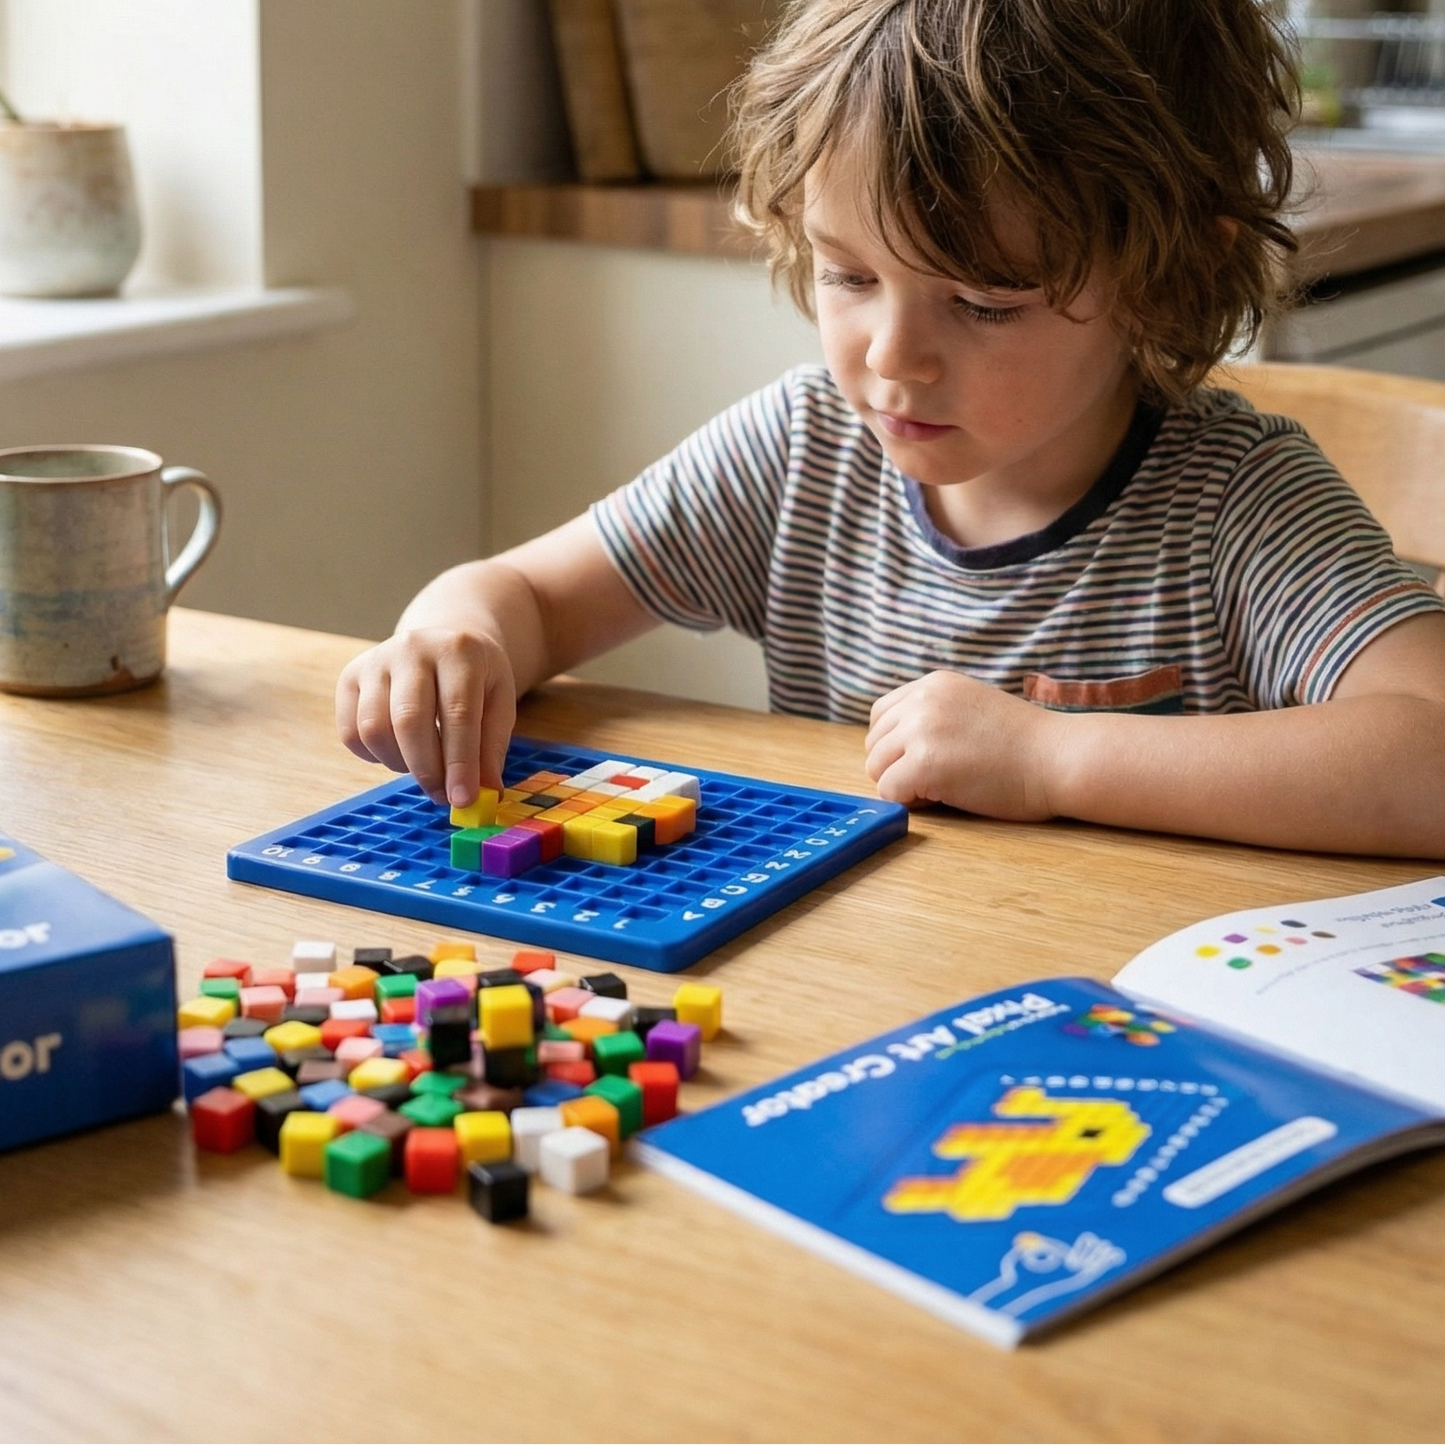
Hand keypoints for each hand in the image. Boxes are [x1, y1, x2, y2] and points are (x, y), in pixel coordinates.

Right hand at [335, 628, 515, 807]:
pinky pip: (351, 732)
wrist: (442, 641)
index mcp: (458, 651)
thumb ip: (492, 747)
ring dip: (399, 763)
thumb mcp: (498, 702)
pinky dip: (374, 755)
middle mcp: (412, 649)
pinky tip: (399, 751)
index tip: (463, 799)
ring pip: (374, 729)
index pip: (457, 713)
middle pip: (409, 721)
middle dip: (426, 770)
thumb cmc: (475, 678)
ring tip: (423, 765)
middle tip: (443, 797)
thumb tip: (486, 793)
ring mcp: (375, 661)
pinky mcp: (349, 677)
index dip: (460, 762)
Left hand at [864, 670, 1058, 820]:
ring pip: (876, 767)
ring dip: (901, 784)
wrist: (1059, 758)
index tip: (923, 759)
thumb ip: (935, 715)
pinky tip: (942, 798)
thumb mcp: (972, 707)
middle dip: (896, 766)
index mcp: (933, 684)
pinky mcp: (924, 763)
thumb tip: (895, 744)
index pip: (881, 715)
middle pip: (875, 743)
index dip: (895, 744)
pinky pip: (889, 790)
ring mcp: (921, 730)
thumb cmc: (1025, 743)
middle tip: (936, 779)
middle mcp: (922, 700)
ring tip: (941, 787)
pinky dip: (908, 801)